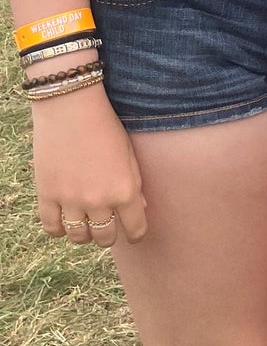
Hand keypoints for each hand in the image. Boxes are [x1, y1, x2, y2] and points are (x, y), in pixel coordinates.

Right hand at [31, 74, 147, 248]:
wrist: (71, 107)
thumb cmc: (106, 126)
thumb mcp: (130, 154)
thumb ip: (135, 184)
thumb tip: (139, 208)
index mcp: (125, 191)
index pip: (135, 230)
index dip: (136, 233)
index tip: (133, 231)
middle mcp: (99, 201)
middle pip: (105, 238)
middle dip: (110, 235)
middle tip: (108, 225)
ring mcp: (71, 201)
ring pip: (79, 237)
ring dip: (84, 234)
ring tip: (86, 223)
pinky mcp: (47, 195)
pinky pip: (52, 228)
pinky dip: (59, 230)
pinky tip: (64, 221)